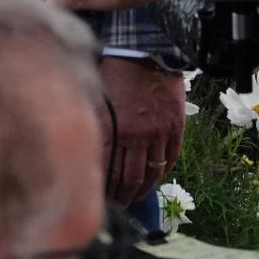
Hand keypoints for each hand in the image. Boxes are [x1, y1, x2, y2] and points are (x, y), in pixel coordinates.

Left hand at [100, 57, 185, 204]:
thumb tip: (83, 147)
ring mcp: (159, 133)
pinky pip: (170, 159)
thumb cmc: (113, 70)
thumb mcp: (94, 95)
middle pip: (128, 176)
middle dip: (120, 195)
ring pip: (150, 172)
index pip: (105, 167)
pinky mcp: (175, 128)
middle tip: (115, 207)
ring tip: (132, 200)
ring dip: (140, 190)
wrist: (147, 51)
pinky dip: (161, 174)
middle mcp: (137, 135)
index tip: (94, 197)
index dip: (101, 185)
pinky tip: (153, 181)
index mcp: (113, 126)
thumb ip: (91, 123)